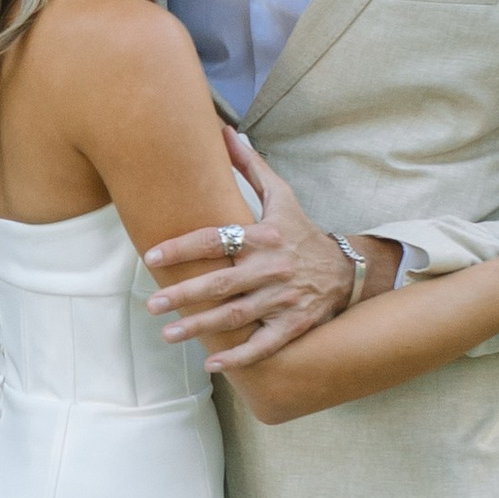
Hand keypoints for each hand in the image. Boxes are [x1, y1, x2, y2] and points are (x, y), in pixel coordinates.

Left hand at [142, 133, 357, 368]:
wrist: (347, 270)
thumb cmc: (303, 233)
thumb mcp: (283, 196)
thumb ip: (251, 167)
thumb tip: (224, 132)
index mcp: (264, 236)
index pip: (216, 239)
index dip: (182, 248)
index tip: (151, 257)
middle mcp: (272, 268)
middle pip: (221, 283)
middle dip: (184, 295)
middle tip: (152, 304)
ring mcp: (284, 300)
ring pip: (237, 316)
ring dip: (201, 328)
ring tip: (168, 334)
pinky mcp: (294, 326)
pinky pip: (264, 346)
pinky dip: (239, 358)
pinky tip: (212, 364)